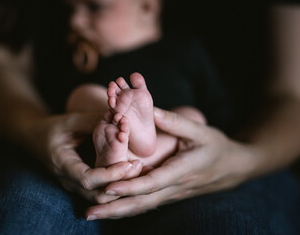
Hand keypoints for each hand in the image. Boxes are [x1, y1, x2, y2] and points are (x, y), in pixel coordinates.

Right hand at [29, 112, 142, 203]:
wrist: (37, 138)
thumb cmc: (54, 127)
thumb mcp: (71, 120)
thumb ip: (93, 120)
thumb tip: (119, 118)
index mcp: (62, 164)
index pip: (88, 179)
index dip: (110, 174)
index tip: (129, 164)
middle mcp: (68, 180)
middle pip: (97, 195)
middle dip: (120, 184)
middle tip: (139, 166)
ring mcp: (74, 185)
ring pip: (100, 197)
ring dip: (120, 186)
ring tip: (137, 168)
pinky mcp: (82, 185)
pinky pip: (100, 191)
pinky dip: (116, 185)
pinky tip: (129, 171)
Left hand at [85, 107, 256, 218]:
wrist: (233, 167)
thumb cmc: (216, 146)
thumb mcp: (200, 130)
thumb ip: (174, 121)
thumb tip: (149, 110)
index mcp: (183, 171)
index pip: (153, 182)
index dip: (130, 186)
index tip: (108, 188)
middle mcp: (175, 187)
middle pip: (142, 202)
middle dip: (115, 208)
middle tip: (88, 212)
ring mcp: (171, 194)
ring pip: (142, 207)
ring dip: (117, 211)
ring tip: (92, 214)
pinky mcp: (168, 194)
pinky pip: (146, 204)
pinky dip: (127, 208)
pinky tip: (110, 209)